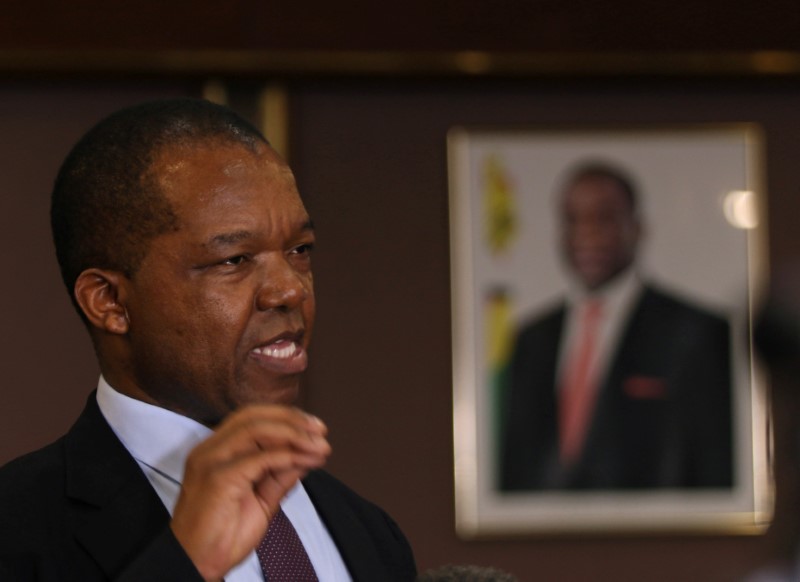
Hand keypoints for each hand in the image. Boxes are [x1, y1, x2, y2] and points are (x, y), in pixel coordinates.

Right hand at [169, 405, 329, 581]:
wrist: (197, 565)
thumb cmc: (223, 536)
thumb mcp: (262, 500)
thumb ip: (281, 475)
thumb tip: (307, 455)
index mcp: (216, 450)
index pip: (252, 417)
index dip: (286, 417)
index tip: (315, 428)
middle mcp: (210, 450)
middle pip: (253, 416)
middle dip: (292, 419)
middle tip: (321, 431)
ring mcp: (210, 461)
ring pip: (255, 429)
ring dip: (294, 434)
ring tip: (318, 446)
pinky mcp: (217, 478)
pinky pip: (257, 458)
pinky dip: (285, 456)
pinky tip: (304, 461)